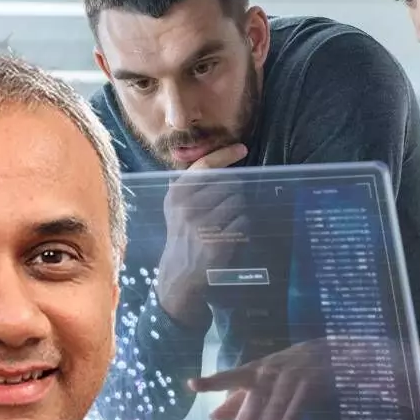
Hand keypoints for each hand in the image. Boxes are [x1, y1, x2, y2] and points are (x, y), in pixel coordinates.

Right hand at [154, 143, 247, 325]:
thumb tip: (218, 162)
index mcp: (178, 194)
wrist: (180, 271)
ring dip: (240, 208)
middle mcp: (188, 207)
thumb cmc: (183, 233)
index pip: (205, 165)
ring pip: (238, 201)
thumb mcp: (176, 206)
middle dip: (234, 191)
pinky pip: (243, 221)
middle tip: (228, 204)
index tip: (242, 149)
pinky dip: (243, 225)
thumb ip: (191, 184)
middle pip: (229, 183)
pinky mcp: (218, 242)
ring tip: (229, 220)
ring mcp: (203, 225)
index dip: (225, 155)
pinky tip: (233, 233)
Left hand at [190, 337, 336, 419]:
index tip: (192, 385)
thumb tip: (212, 417)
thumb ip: (238, 398)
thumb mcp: (262, 378)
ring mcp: (288, 380)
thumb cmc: (290, 367)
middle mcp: (267, 374)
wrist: (329, 353)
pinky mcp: (307, 386)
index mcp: (254, 371)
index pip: (229, 378)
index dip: (212, 381)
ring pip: (271, 418)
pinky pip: (293, 412)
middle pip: (249, 412)